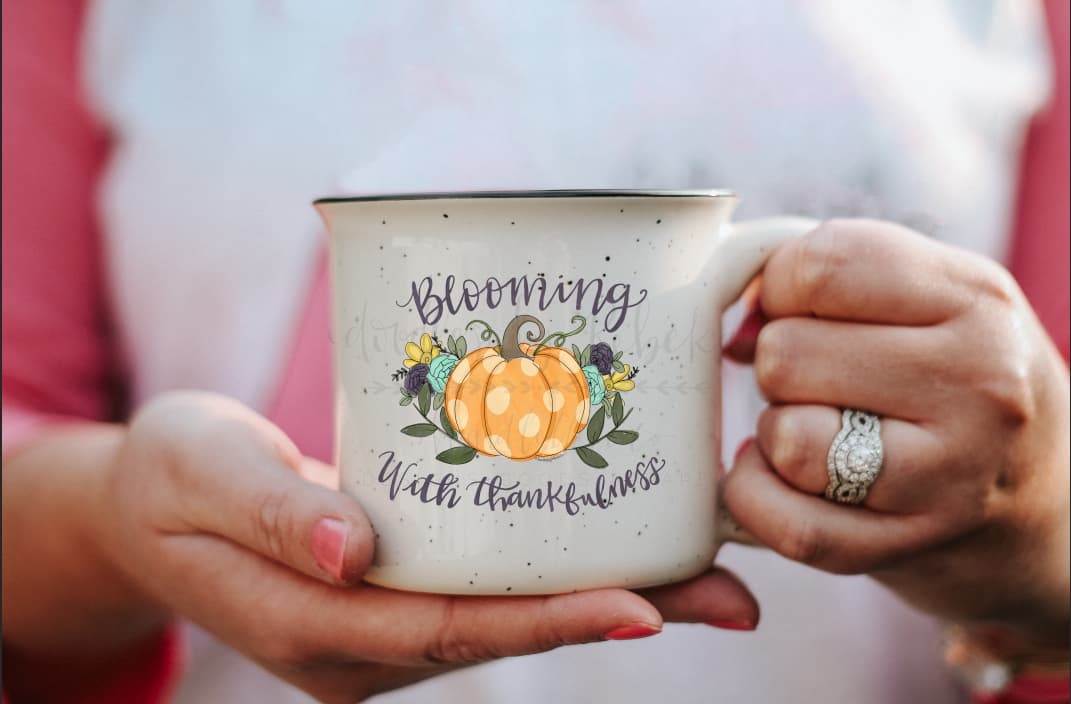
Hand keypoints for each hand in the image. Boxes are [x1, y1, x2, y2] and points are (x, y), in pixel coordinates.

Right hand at [92, 391, 757, 702]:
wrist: (150, 506)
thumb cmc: (170, 481)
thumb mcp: (200, 474)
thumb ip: (272, 513)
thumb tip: (354, 550)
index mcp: (313, 625)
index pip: (447, 631)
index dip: (546, 623)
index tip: (643, 605)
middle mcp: (361, 645)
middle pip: (504, 631)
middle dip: (615, 615)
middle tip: (727, 595)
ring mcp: (383, 629)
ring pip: (508, 616)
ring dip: (607, 597)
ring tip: (709, 572)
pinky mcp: (397, 594)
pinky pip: (489, 591)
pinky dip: (558, 575)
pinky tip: (621, 544)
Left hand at [723, 219, 1069, 650]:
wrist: (1037, 505)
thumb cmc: (953, 382)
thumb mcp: (931, 300)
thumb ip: (831, 279)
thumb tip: (733, 322)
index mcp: (975, 298)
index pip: (819, 267)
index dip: (781, 289)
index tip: (801, 312)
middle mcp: (980, 381)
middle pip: (785, 355)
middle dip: (778, 367)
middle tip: (817, 383)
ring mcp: (953, 472)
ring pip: (786, 439)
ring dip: (774, 434)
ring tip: (813, 429)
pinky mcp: (913, 544)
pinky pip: (789, 525)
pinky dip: (758, 499)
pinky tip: (780, 479)